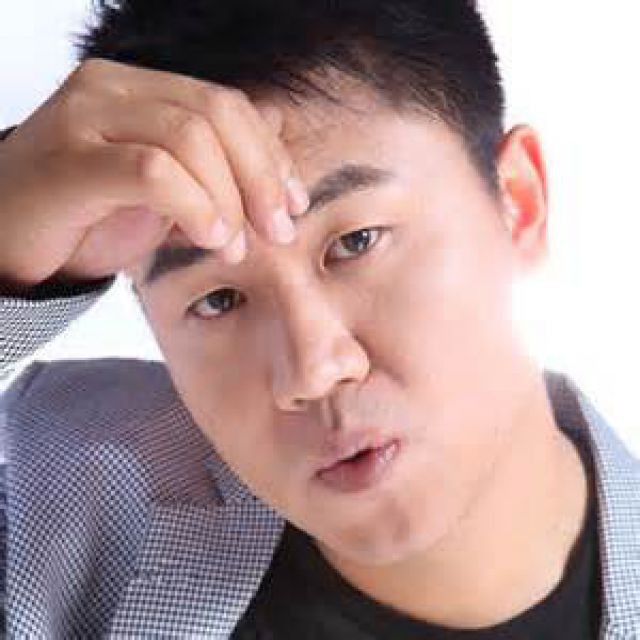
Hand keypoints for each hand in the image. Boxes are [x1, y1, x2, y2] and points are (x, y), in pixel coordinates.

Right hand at [0, 58, 308, 289]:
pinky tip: (210, 237)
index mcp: (138, 90)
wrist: (4, 246)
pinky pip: (152, 171)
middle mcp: (111, 89)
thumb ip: (212, 164)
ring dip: (230, 199)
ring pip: (189, 138)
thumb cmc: (85, 220)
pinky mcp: (69, 158)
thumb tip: (276, 131)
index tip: (294, 206)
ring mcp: (85, 116)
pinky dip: (195, 206)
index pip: (226, 106)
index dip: (271, 156)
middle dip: (262, 177)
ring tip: (235, 247)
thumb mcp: (164, 193)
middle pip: (216, 114)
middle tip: (279, 232)